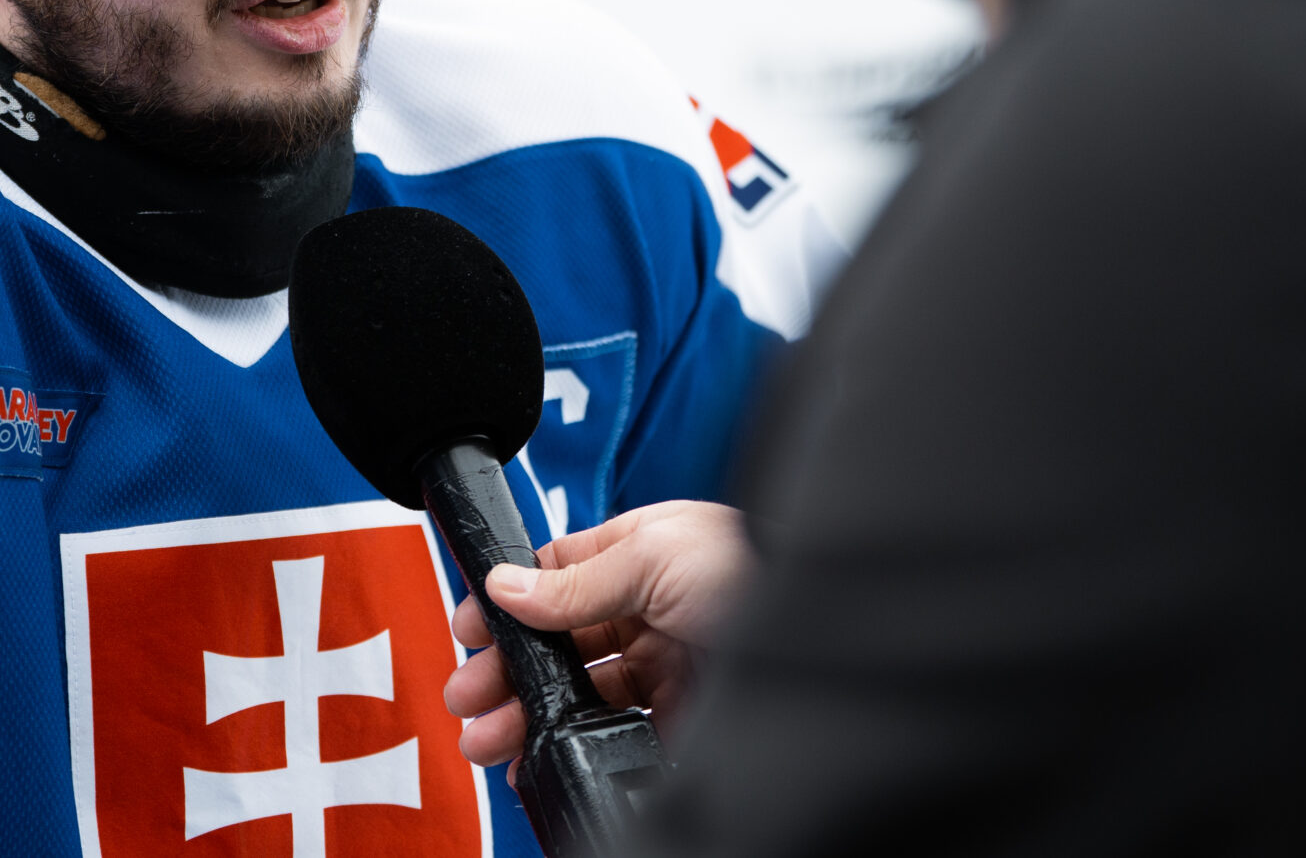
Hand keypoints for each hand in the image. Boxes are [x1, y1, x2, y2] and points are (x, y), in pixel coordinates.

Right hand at [443, 501, 752, 771]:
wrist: (836, 638)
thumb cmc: (760, 573)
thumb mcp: (658, 558)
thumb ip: (579, 581)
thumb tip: (507, 586)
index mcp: (644, 550)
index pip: (558, 573)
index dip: (510, 601)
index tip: (471, 631)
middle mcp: (652, 605)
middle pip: (560, 640)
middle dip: (509, 669)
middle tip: (469, 699)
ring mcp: (666, 664)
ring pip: (579, 692)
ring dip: (530, 713)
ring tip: (491, 742)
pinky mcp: (680, 717)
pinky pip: (614, 734)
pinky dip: (575, 746)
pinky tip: (547, 755)